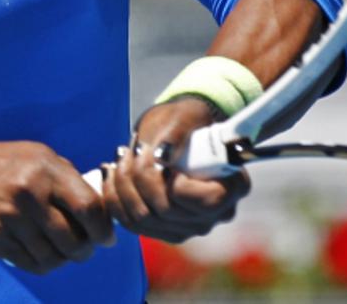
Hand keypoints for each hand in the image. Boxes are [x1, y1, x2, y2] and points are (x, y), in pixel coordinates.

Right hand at [0, 141, 114, 272]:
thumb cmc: (3, 164)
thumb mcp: (38, 157)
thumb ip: (68, 180)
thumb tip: (100, 210)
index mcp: (45, 170)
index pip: (88, 207)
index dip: (102, 229)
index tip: (106, 238)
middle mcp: (28, 194)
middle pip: (73, 239)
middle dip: (85, 251)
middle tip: (85, 249)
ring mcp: (8, 218)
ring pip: (52, 257)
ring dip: (62, 259)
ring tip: (61, 252)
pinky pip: (29, 263)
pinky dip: (41, 264)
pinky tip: (41, 254)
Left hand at [102, 97, 250, 242]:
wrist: (176, 131)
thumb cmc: (187, 120)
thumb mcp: (185, 116)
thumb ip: (177, 133)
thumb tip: (162, 155)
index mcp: (234, 186)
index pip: (206, 202)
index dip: (176, 183)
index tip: (160, 156)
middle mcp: (217, 214)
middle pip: (167, 211)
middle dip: (140, 178)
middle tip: (128, 149)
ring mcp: (190, 226)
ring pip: (144, 220)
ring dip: (123, 187)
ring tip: (118, 159)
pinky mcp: (166, 230)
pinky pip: (132, 224)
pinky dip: (116, 199)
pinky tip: (111, 175)